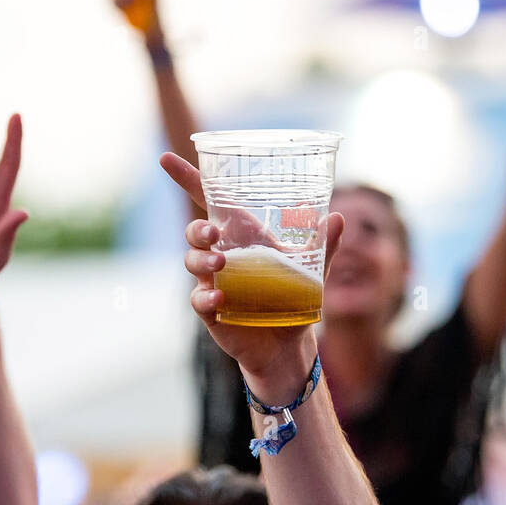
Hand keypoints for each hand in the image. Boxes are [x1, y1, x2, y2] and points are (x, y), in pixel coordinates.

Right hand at [161, 152, 344, 400]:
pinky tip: (219, 298)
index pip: (209, 201)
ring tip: (221, 264)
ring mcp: (213, 282)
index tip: (167, 159)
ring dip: (201, 259)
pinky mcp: (211, 310)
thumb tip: (338, 217)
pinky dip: (205, 297)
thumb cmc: (294, 299)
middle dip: (197, 229)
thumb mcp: (313, 270)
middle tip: (213, 233)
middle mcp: (223, 255)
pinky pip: (199, 299)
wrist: (287, 345)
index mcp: (242, 236)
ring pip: (192, 262)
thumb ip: (324, 245)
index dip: (187, 179)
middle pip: (195, 231)